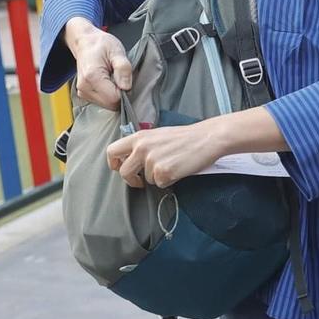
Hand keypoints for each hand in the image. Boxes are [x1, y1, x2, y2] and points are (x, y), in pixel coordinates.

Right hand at [64, 17, 132, 107]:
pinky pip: (103, 102)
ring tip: (113, 77)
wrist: (85, 42)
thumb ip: (123, 68)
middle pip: (110, 104)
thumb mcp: (117, 51)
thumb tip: (126, 87)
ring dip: (114, 95)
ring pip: (107, 105)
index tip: (125, 79)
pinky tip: (108, 82)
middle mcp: (84, 87)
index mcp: (92, 76)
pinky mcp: (84, 94)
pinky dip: (108, 95)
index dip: (125, 91)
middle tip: (120, 77)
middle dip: (120, 94)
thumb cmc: (100, 44)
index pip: (114, 98)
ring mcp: (83, 92)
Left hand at [105, 122, 226, 189]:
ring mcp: (152, 161)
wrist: (207, 138)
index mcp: (139, 137)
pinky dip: (169, 181)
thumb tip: (132, 159)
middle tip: (139, 181)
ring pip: (146, 180)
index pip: (112, 151)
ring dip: (157, 177)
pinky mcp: (163, 172)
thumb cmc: (185, 137)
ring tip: (171, 165)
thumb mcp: (158, 135)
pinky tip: (178, 170)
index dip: (114, 163)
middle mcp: (142, 148)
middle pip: (124, 171)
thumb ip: (142, 145)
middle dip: (131, 179)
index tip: (121, 168)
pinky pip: (160, 184)